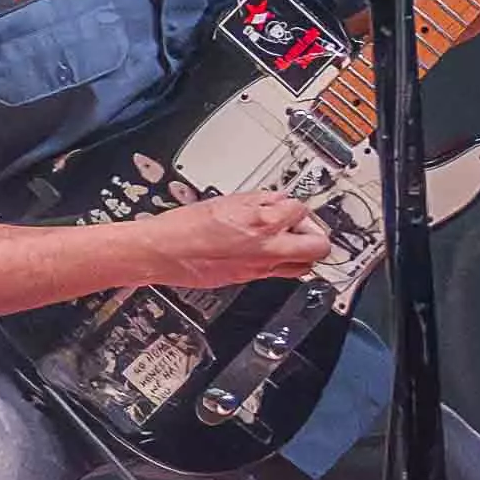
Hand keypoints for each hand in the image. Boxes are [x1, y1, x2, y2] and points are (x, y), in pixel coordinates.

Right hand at [130, 190, 334, 289]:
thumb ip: (258, 201)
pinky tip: (259, 251)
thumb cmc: (182, 227)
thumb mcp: (224, 199)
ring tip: (285, 241)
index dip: (296, 206)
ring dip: (300, 252)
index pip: (301, 211)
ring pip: (303, 266)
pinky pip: (276, 273)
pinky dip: (276, 261)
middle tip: (301, 227)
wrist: (161, 252)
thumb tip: (276, 201)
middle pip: (318, 247)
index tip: (290, 207)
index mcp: (262, 222)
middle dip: (315, 234)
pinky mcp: (246, 279)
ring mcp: (259, 268)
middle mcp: (266, 249)